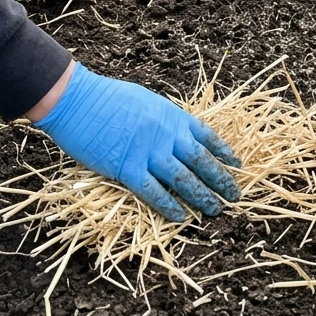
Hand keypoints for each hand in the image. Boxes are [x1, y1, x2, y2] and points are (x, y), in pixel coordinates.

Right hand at [33, 63, 241, 222]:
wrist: (78, 99)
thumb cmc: (108, 98)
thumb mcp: (147, 101)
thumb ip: (164, 120)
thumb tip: (175, 135)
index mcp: (173, 116)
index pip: (206, 137)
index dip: (223, 152)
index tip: (237, 164)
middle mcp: (167, 135)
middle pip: (201, 161)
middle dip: (220, 179)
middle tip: (234, 195)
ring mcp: (149, 152)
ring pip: (183, 179)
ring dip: (201, 196)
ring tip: (215, 209)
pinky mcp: (128, 169)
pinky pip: (154, 192)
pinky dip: (169, 206)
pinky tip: (182, 217)